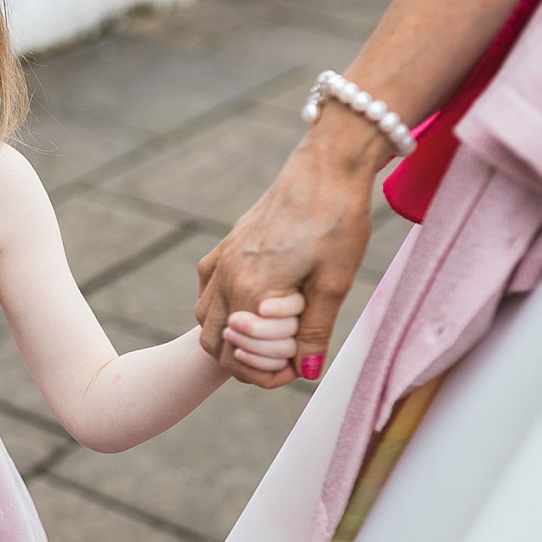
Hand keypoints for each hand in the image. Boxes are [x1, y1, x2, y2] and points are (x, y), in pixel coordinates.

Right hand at [196, 133, 375, 387]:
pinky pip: (208, 292)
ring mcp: (220, 260)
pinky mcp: (224, 247)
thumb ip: (313, 331)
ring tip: (273, 336)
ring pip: (206, 320)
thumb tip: (305, 371)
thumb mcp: (334, 283)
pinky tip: (255, 305)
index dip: (269, 374)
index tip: (297, 370)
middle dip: (246, 361)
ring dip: (233, 338)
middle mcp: (224, 277)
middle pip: (215, 344)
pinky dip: (224, 310)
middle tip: (285, 359)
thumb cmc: (336, 221)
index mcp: (249, 290)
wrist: (328, 167)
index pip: (241, 356)